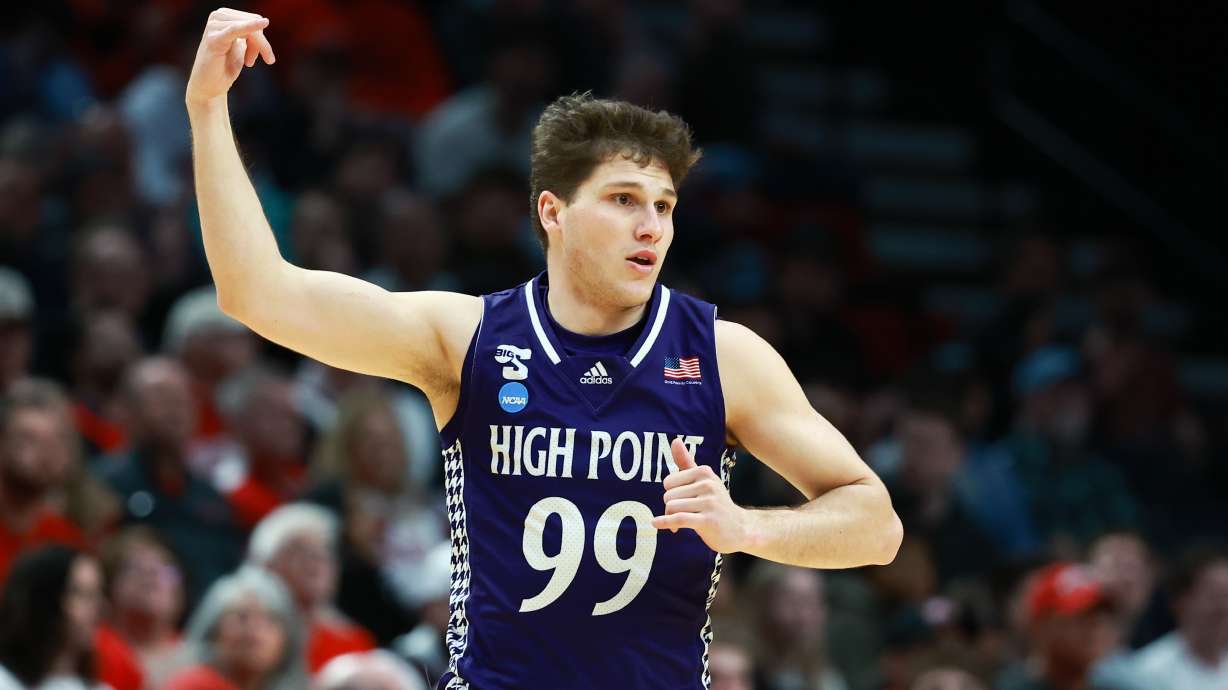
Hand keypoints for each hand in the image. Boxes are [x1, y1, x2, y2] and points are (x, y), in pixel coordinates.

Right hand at [185, 8, 274, 106]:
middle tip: (255, 61)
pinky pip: (236, 29)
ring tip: (249, 62)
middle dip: (261, 43)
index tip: (261, 56)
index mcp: (224, 17)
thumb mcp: (242, 48)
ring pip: (250, 29)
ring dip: (258, 47)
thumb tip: (262, 21)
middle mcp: (218, 17)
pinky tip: (263, 23)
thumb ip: (250, 35)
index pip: (253, 18)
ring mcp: (214, 26)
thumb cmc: (224, 68)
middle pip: (254, 21)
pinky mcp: (214, 39)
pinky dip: (250, 27)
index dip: (262, 38)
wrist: (209, 87)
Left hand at [652, 438, 750, 553]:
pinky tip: (656, 523)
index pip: (669, 482)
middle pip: (668, 496)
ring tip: (679, 524)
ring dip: (670, 519)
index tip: (680, 502)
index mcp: (704, 472)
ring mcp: (709, 502)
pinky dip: (665, 522)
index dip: (670, 494)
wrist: (741, 528)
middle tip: (682, 515)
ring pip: (671, 507)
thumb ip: (686, 462)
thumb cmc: (716, 503)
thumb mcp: (704, 480)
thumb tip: (675, 440)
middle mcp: (708, 484)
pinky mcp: (708, 521)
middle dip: (670, 508)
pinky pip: (679, 519)